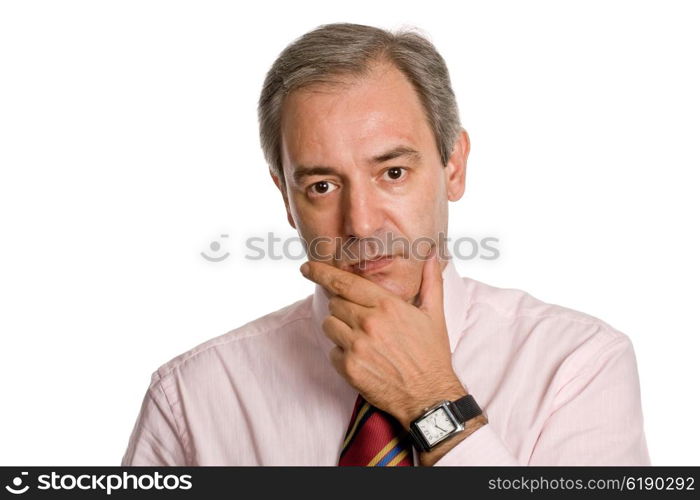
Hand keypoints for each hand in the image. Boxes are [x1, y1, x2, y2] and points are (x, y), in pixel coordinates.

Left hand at [299, 246, 466, 428]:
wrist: (429, 396)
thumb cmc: (431, 355)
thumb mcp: (435, 315)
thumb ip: (430, 282)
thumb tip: (432, 255)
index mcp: (387, 305)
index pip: (345, 281)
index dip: (322, 272)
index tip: (307, 268)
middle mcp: (369, 322)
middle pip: (335, 303)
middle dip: (343, 308)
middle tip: (362, 321)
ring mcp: (357, 345)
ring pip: (329, 325)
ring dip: (340, 330)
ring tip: (363, 340)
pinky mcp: (349, 367)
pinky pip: (332, 351)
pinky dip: (342, 354)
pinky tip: (363, 359)